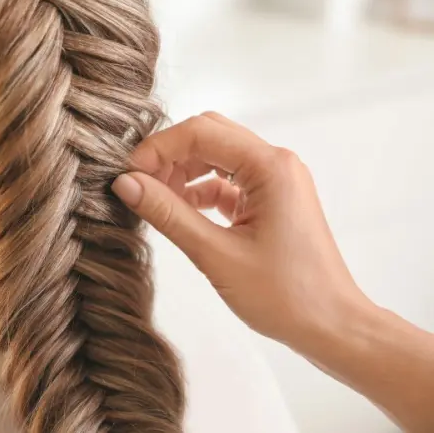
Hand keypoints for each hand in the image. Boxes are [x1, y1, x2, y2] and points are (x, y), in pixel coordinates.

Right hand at [113, 113, 370, 345]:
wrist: (331, 326)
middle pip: (208, 136)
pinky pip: (226, 181)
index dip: (157, 148)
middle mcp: (276, 163)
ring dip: (181, 172)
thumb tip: (125, 184)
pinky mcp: (271, 200)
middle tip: (136, 185)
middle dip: (168, 155)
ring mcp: (275, 180)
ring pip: (215, 156)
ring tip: (153, 200)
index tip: (127, 176)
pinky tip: (177, 211)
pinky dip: (198, 191)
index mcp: (270, 166)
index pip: (200, 132)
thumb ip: (168, 214)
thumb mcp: (216, 254)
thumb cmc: (284, 295)